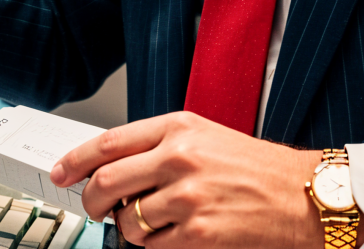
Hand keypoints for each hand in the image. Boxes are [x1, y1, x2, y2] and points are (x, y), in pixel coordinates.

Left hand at [51, 111, 363, 246]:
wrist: (302, 196)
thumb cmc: (257, 168)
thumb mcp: (206, 137)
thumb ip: (159, 146)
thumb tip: (111, 166)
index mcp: (179, 127)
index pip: (108, 142)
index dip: (75, 160)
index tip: (62, 173)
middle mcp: (180, 156)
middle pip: (106, 181)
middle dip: (91, 201)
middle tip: (95, 208)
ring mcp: (188, 195)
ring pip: (126, 219)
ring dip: (129, 227)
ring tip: (150, 222)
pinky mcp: (198, 231)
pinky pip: (151, 244)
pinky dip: (152, 244)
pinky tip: (171, 234)